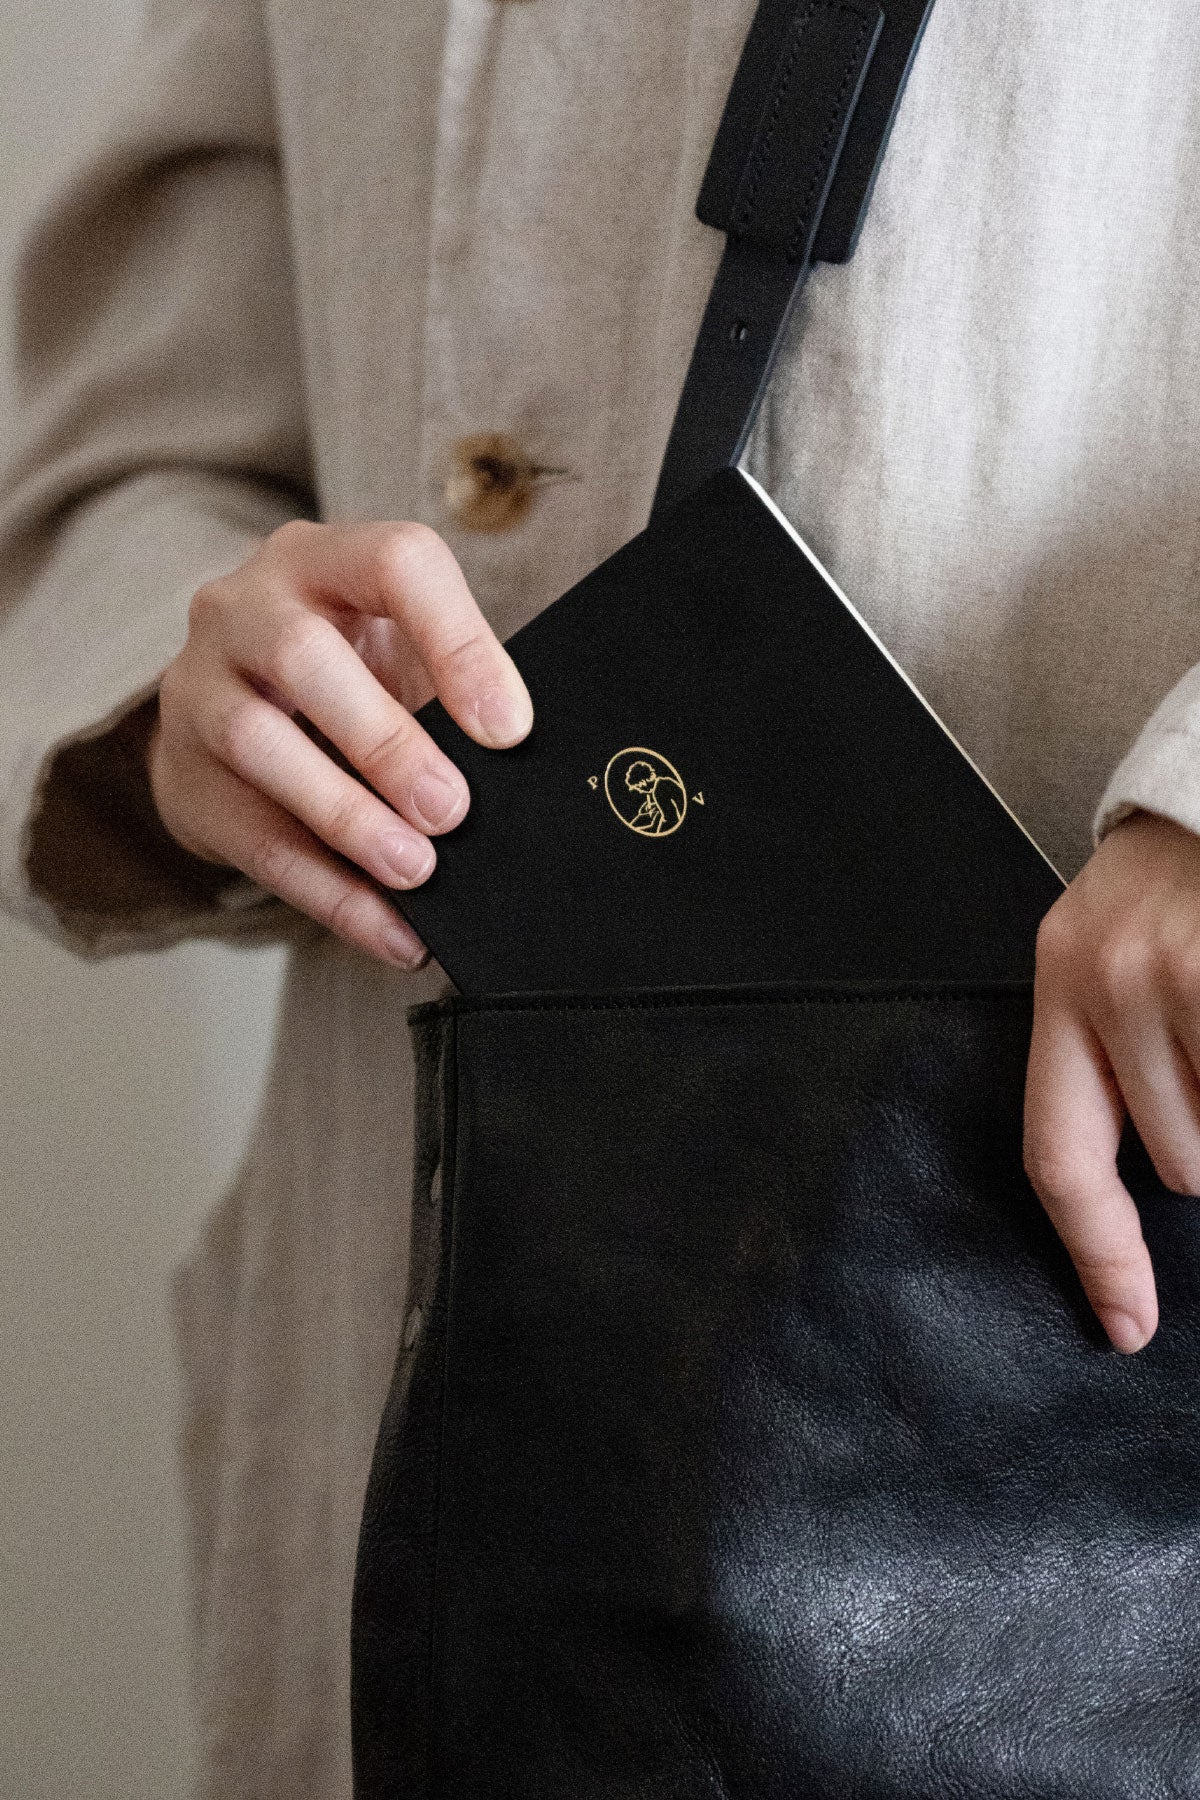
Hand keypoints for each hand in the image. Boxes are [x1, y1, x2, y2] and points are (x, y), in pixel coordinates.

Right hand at [148, 519, 531, 966]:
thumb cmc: (346, 677)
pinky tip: (393, 931)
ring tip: (417, 870)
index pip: (394, 564)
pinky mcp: (184, 774)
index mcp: (325, 559)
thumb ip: (449, 693)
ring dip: (347, 816)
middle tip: (452, 809)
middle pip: (302, 655)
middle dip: (385, 741)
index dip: (457, 643)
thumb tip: (524, 768)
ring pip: (258, 742)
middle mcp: (246, 605)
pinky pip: (256, 840)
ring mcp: (200, 685)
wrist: (228, 718)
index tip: (508, 729)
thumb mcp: (395, 655)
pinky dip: (332, 893)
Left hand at [1025, 810, 1199, 1352]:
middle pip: (1178, 1162)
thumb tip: (1161, 1191)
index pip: (1061, 1156)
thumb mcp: (1115, 953)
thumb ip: (1117, 1060)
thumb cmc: (1181, 879)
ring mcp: (1187, 971)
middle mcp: (1114, 979)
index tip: (1127, 1327)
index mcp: (1064, 984)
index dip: (1099, 1255)